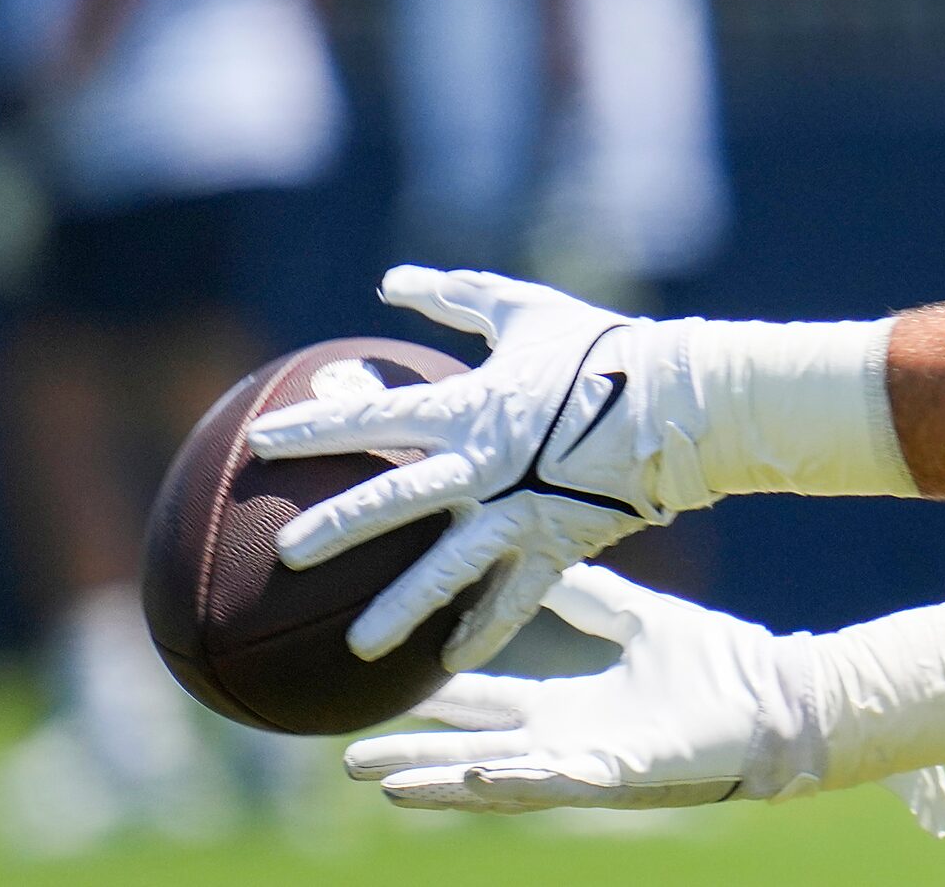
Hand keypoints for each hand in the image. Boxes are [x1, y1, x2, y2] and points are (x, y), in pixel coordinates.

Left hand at [245, 267, 686, 669]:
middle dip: (336, 527)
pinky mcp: (557, 545)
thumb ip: (456, 296)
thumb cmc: (601, 349)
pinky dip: (482, 632)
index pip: (373, 417)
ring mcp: (519, 512)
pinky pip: (514, 599)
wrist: (682, 401)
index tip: (261, 442)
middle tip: (285, 553)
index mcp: (469, 407)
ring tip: (356, 646)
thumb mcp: (525, 311)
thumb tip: (392, 280)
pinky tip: (447, 664)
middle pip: (394, 500)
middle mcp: (482, 465)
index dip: (315, 426)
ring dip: (400, 608)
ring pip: (447, 567)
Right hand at [342, 567, 944, 834]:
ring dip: (445, 782)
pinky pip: (563, 780)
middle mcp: (567, 742)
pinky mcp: (626, 774)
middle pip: (470, 752)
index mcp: (566, 706)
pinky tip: (480, 775)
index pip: (480, 704)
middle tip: (347, 758)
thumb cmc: (716, 665)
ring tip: (389, 782)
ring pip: (501, 780)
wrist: (780, 696)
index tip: (376, 691)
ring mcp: (591, 764)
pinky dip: (519, 780)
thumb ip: (588, 596)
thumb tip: (539, 547)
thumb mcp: (638, 618)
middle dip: (411, 756)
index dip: (428, 701)